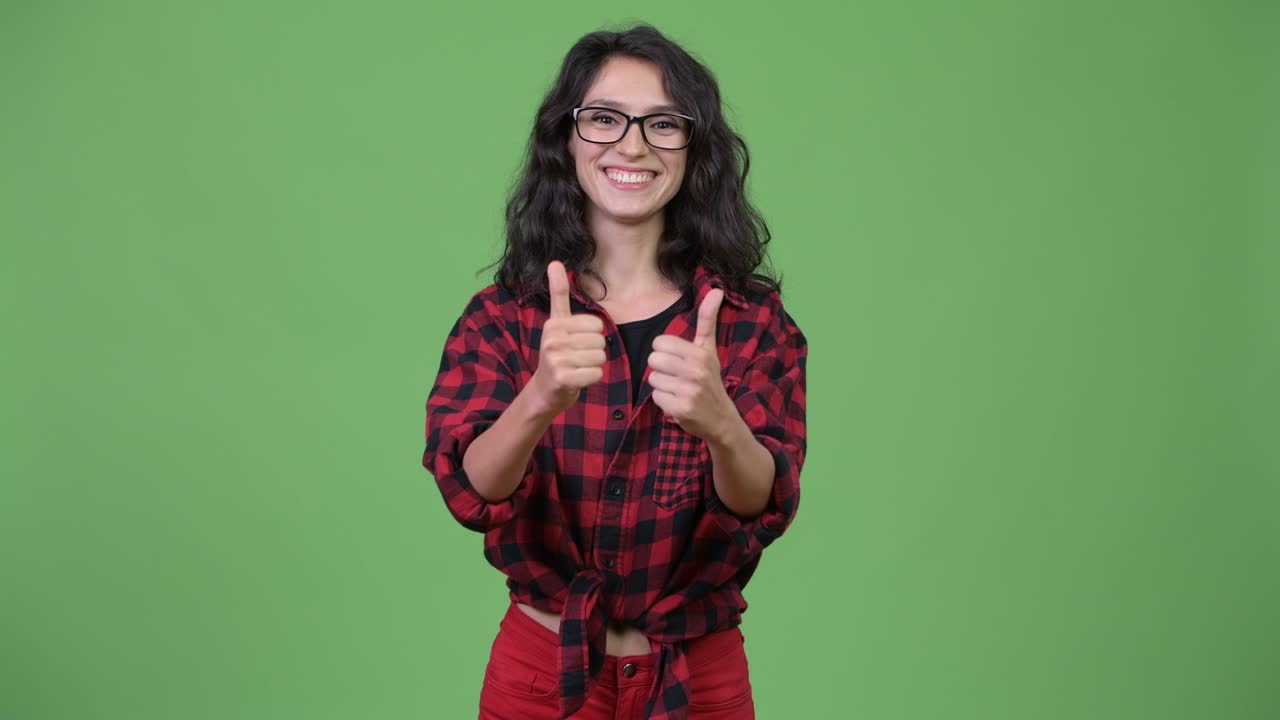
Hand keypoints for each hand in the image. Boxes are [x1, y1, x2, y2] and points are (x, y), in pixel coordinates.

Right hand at [528, 261, 605, 417]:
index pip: (596, 324)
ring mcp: (556, 359)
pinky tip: (577, 379)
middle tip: (576, 358)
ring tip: (577, 368)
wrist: (544, 390)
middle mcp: (553, 339)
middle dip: (594, 352)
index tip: (576, 342)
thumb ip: (558, 293)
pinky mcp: (563, 378)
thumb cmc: (557, 354)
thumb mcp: (557, 322)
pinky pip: (596, 374)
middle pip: (600, 341)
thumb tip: (555, 262)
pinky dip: (591, 379)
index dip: (593, 336)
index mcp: (554, 323)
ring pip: (600, 358)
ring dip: (593, 366)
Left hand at [647, 289, 736, 441]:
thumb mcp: (709, 349)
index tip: (679, 360)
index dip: (665, 352)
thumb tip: (716, 289)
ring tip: (678, 389)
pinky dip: (664, 401)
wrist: (721, 418)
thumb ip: (708, 319)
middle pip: (653, 360)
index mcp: (700, 353)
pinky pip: (656, 397)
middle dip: (661, 369)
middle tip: (677, 376)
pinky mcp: (680, 409)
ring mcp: (688, 391)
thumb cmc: (710, 379)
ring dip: (662, 386)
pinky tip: (678, 402)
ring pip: (653, 379)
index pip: (660, 343)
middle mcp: (696, 371)